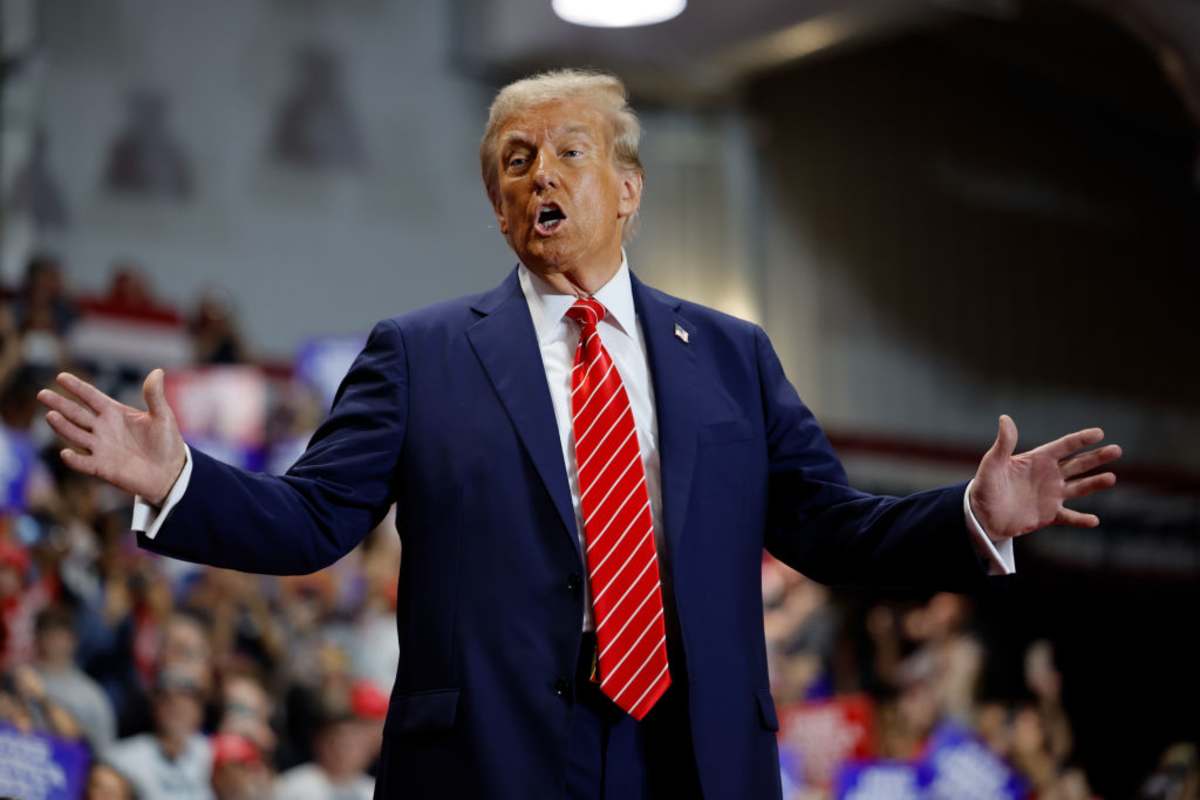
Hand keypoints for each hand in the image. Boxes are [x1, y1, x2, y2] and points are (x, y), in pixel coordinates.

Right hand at [37, 369, 186, 505]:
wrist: (170, 472)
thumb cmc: (166, 442)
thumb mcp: (163, 416)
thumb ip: (155, 396)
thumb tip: (158, 372)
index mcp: (115, 413)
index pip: (91, 397)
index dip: (77, 387)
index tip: (61, 376)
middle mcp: (103, 428)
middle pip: (76, 413)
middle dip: (60, 404)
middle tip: (42, 393)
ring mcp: (100, 448)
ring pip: (75, 434)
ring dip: (63, 427)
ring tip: (51, 416)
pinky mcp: (102, 467)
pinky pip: (83, 463)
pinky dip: (74, 459)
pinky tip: (66, 453)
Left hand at [970, 415, 1120, 540]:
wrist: (981, 516)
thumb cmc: (984, 487)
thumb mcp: (992, 464)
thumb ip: (1003, 443)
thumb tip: (1005, 418)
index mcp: (1037, 460)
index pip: (1063, 447)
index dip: (1080, 439)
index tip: (1099, 433)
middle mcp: (1048, 475)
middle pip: (1077, 464)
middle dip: (1097, 457)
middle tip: (1117, 450)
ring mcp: (1050, 495)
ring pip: (1079, 487)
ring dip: (1095, 483)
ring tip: (1112, 478)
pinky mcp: (1048, 515)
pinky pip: (1069, 517)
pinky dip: (1081, 519)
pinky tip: (1094, 520)